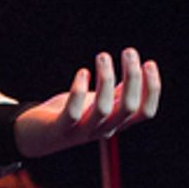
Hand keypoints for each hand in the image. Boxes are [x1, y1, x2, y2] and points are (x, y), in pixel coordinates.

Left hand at [14, 49, 160, 158]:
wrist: (36, 136)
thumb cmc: (71, 115)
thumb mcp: (97, 104)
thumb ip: (116, 94)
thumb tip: (136, 71)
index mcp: (117, 123)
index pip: (145, 112)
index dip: (152, 88)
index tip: (149, 62)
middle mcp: (104, 130)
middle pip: (128, 108)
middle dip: (132, 77)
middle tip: (129, 51)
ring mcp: (83, 131)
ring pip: (104, 109)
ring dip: (107, 79)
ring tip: (103, 55)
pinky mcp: (61, 129)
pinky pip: (73, 113)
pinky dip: (79, 91)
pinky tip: (82, 73)